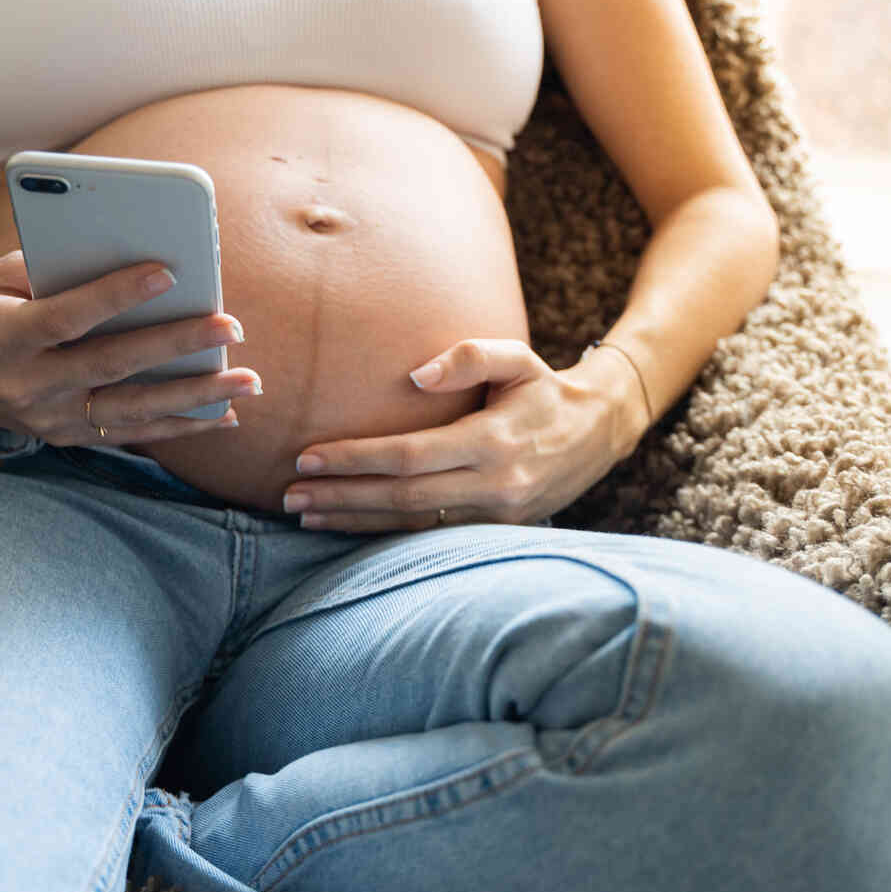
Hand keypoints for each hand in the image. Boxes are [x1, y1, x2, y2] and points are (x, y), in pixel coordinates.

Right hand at [0, 250, 256, 445]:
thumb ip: (54, 269)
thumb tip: (131, 254)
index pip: (63, 318)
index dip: (113, 295)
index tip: (166, 270)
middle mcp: (23, 387)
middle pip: (109, 366)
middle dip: (175, 346)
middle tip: (230, 326)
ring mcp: (46, 420)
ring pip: (131, 411)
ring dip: (195, 398)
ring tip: (247, 381)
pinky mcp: (66, 437)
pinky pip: (132, 434)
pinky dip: (181, 425)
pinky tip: (226, 414)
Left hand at [279, 338, 640, 532]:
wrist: (599, 434)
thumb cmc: (544, 390)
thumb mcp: (518, 358)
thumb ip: (469, 356)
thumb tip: (415, 375)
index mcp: (493, 442)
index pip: (409, 455)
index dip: (355, 459)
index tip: (308, 455)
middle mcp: (493, 486)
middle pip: (401, 496)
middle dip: (341, 496)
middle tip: (291, 494)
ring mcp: (494, 515)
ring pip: (411, 524)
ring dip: (354, 521)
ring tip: (306, 514)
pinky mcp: (493, 531)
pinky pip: (429, 534)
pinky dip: (383, 531)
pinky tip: (346, 525)